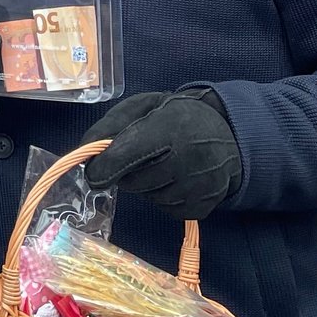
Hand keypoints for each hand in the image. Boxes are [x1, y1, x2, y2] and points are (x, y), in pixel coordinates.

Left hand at [82, 89, 242, 219]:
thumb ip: (110, 126)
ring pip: (147, 196)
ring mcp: (197, 187)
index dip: (104, 166)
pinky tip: (177, 178)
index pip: (126, 155)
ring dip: (147, 184)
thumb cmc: (178, 117)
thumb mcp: (143, 107)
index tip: (93, 170)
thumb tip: (85, 152)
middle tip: (144, 154)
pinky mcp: (201, 207)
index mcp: (169, 128)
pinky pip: (165, 209)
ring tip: (165, 163)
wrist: (230, 134)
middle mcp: (187, 159)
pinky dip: (164, 196)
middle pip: (132, 181)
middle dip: (128, 170)